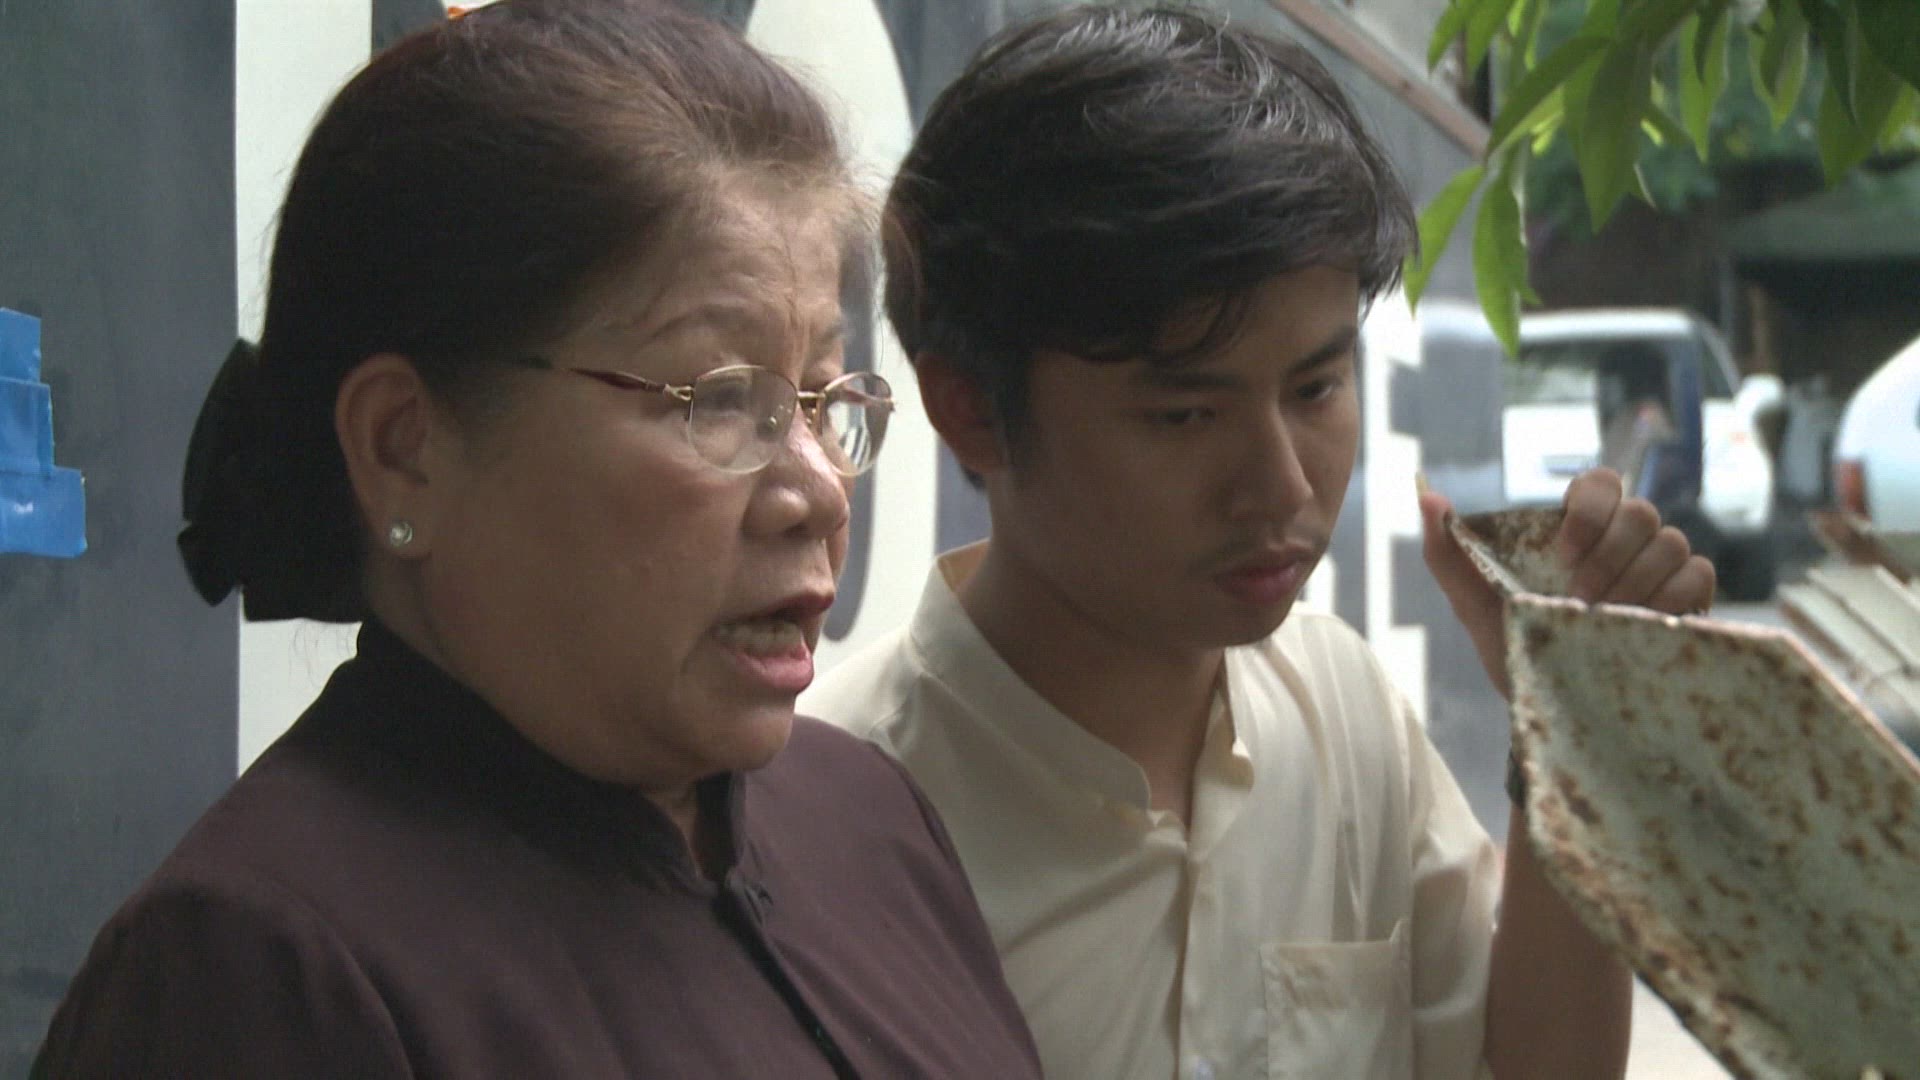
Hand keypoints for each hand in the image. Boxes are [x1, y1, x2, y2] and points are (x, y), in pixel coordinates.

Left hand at [1418, 468, 1716, 697]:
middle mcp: (1622, 540)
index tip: (1563, 551)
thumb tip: (1426, 496)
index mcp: (1577, 528)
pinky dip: (1671, 596)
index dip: (1589, 507)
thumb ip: (1447, 551)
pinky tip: (1639, 623)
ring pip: (1670, 540)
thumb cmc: (1514, 645)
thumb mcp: (1473, 603)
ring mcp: (1659, 567)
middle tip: (1579, 597)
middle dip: (1609, 554)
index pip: (1601, 482)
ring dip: (1635, 579)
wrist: (1546, 706)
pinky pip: (1697, 574)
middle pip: (1640, 512)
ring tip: (1602, 617)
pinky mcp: (1688, 599)